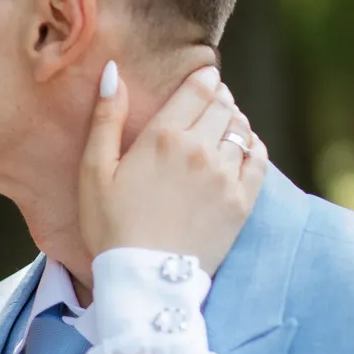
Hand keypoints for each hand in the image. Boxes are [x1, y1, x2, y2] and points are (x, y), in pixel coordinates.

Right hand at [79, 62, 266, 273]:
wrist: (145, 280)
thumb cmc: (111, 228)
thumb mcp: (94, 172)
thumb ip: (105, 119)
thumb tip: (114, 73)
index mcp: (163, 136)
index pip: (198, 88)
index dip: (204, 78)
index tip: (204, 79)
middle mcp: (200, 149)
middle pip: (222, 105)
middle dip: (218, 99)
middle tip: (211, 104)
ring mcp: (224, 176)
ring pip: (241, 129)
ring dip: (234, 122)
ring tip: (223, 129)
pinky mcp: (241, 202)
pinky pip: (259, 158)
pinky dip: (253, 147)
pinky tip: (242, 150)